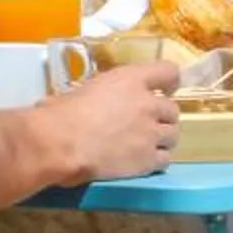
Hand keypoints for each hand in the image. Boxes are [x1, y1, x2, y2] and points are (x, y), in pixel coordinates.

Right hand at [58, 63, 183, 179]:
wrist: (59, 143)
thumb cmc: (60, 112)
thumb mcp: (84, 89)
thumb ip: (102, 92)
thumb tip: (93, 101)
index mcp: (131, 80)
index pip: (169, 71)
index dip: (169, 81)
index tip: (166, 88)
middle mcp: (148, 104)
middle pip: (172, 110)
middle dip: (162, 116)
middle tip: (146, 123)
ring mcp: (151, 133)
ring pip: (173, 135)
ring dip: (162, 138)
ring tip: (146, 145)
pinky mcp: (148, 160)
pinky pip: (165, 160)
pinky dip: (157, 160)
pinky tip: (142, 161)